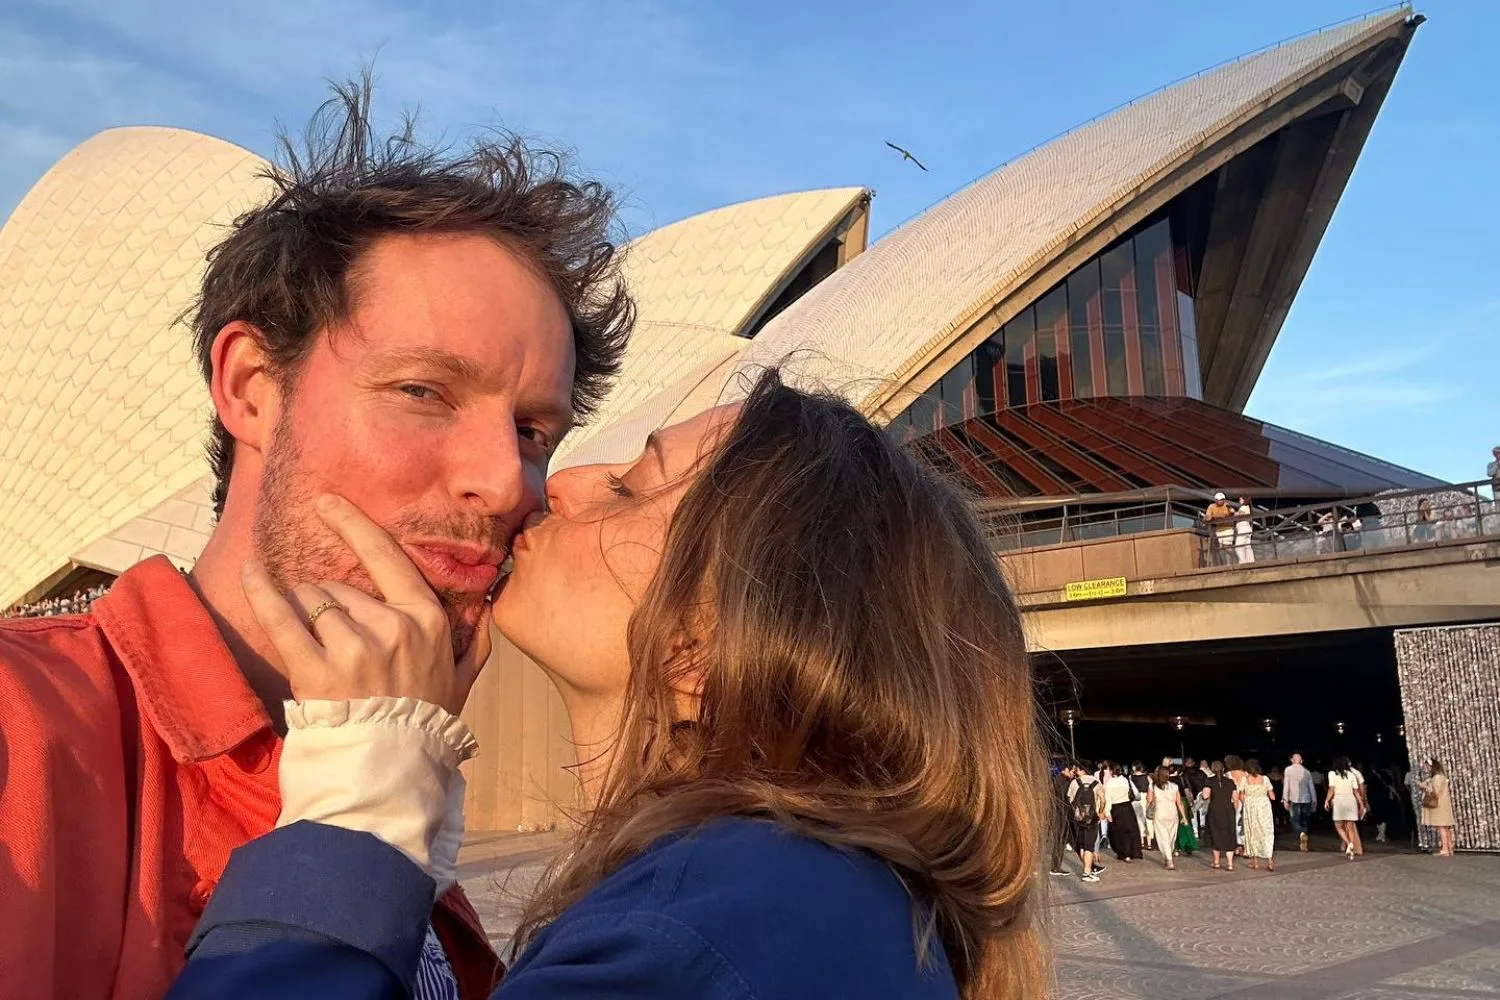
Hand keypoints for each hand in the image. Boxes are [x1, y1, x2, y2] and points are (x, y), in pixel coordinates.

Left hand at [242, 494, 491, 716]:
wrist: (392, 775)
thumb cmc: (427, 725)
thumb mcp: (463, 681)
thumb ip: (478, 641)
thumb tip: (490, 604)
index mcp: (427, 620)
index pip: (387, 557)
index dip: (353, 524)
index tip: (327, 503)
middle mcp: (393, 627)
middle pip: (342, 588)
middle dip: (331, 605)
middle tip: (337, 644)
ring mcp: (354, 648)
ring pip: (313, 603)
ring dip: (306, 615)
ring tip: (318, 651)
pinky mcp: (316, 671)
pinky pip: (282, 619)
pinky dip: (262, 593)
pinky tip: (250, 573)